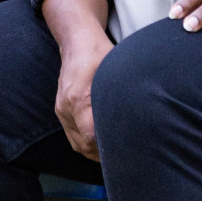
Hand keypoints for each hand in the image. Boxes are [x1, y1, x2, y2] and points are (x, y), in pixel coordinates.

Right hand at [54, 32, 112, 161]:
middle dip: (103, 156)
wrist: (76, 41)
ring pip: (76, 143)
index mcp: (78, 98)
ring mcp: (60, 109)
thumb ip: (121, 95)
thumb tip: (141, 116)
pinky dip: (86, 143)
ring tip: (115, 157)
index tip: (125, 152)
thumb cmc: (98, 53)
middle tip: (125, 160)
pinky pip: (72, 135)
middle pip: (82, 145)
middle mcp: (65, 107)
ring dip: (94, 152)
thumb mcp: (115, 71)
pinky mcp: (60, 109)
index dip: (107, 148)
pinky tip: (102, 145)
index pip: (90, 136)